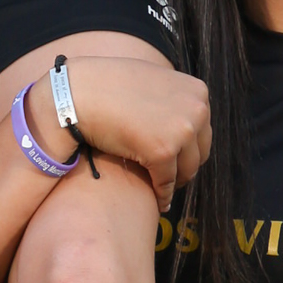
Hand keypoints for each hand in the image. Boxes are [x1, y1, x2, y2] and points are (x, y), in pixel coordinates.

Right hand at [51, 58, 211, 212]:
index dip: (189, 148)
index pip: (202, 130)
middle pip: (200, 152)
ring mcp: (182, 130)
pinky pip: (167, 182)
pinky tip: (158, 201)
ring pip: (186, 170)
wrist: (80, 92)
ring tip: (163, 189)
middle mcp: (196, 109)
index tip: (179, 159)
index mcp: (197, 92)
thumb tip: (183, 118)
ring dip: (175, 182)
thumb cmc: (109, 85)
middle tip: (172, 178)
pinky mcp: (163, 151)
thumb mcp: (154, 81)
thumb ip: (173, 98)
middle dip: (185, 166)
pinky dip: (163, 194)